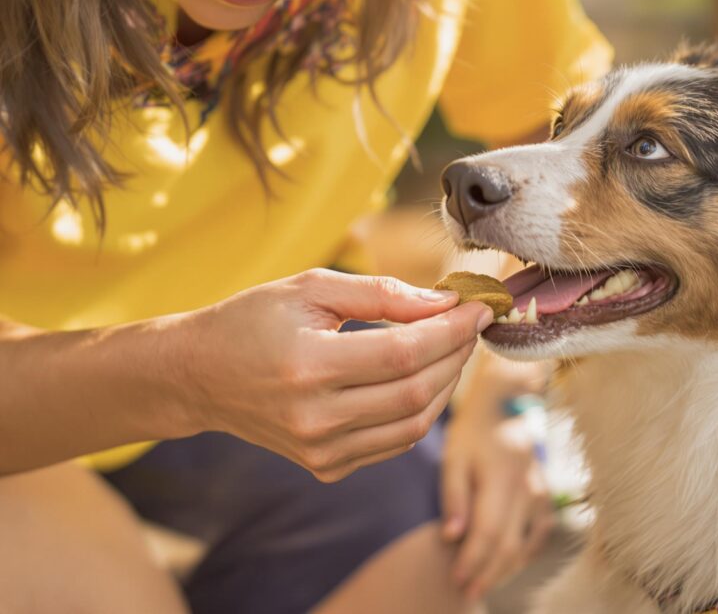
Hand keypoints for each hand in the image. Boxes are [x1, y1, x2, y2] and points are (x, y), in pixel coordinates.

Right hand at [177, 268, 492, 481]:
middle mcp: (315, 419)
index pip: (405, 354)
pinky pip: (394, 443)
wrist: (199, 375)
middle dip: (456, 354)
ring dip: (445, 384)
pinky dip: (419, 410)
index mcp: (308, 366)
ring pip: (414, 425)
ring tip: (451, 347)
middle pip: (416, 392)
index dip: (452, 331)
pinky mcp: (326, 467)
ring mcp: (320, 451)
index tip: (479, 307)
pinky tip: (422, 378)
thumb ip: (381, 293)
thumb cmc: (254, 320)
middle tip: (470, 324)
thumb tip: (444, 303)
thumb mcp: (311, 287)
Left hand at [441, 394, 553, 600]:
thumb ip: (453, 496)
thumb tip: (452, 537)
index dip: (473, 561)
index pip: (488, 532)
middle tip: (467, 593)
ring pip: (527, 543)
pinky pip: (540, 532)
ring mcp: (540, 490)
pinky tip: (510, 562)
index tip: (456, 580)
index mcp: (502, 476)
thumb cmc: (471, 430)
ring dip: (506, 568)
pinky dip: (525, 552)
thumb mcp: (453, 456)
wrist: (503, 403)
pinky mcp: (545, 492)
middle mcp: (526, 487)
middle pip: (510, 544)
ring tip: (484, 583)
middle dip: (488, 574)